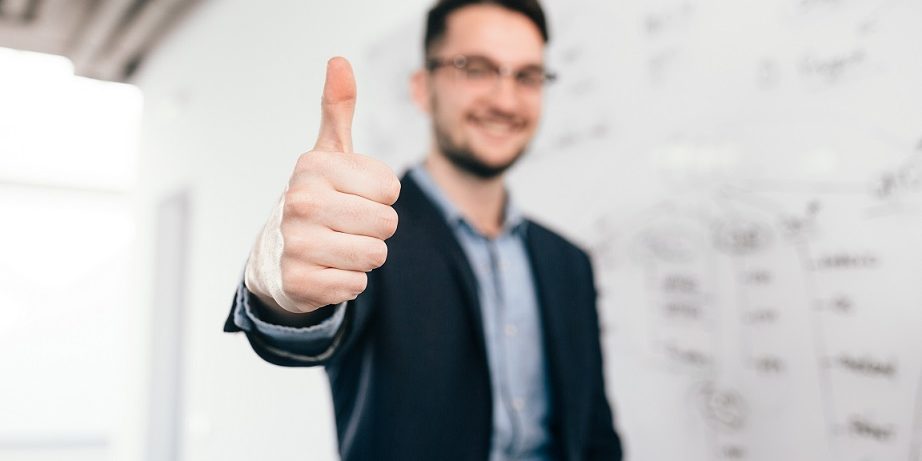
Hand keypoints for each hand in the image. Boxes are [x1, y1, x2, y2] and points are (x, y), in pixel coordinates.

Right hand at [245, 57, 400, 313]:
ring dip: (366, 255)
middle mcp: (300, 203)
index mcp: (313, 168)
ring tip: (340, 245)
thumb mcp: (327, 154)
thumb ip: (337, 109)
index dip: (382, 196)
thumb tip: (339, 61)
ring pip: (375, 256)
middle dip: (377, 228)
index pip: (390, 189)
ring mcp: (296, 245)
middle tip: (348, 224)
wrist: (276, 254)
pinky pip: (357, 285)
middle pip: (387, 225)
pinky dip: (349, 281)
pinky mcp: (299, 283)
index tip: (355, 195)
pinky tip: (327, 269)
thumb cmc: (316, 198)